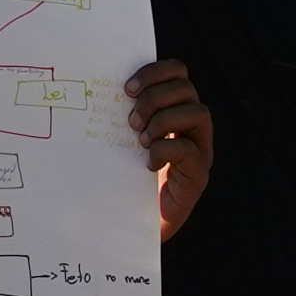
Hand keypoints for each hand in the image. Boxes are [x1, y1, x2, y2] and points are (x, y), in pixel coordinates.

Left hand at [127, 59, 215, 237]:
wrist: (135, 224)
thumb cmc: (124, 178)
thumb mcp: (121, 139)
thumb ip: (123, 114)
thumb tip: (95, 87)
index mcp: (175, 109)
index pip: (177, 72)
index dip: (155, 71)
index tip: (126, 88)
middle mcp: (192, 126)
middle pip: (186, 88)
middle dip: (155, 98)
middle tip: (131, 121)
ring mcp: (200, 150)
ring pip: (198, 113)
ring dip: (163, 122)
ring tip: (140, 140)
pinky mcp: (198, 175)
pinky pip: (189, 149)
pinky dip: (164, 151)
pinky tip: (148, 164)